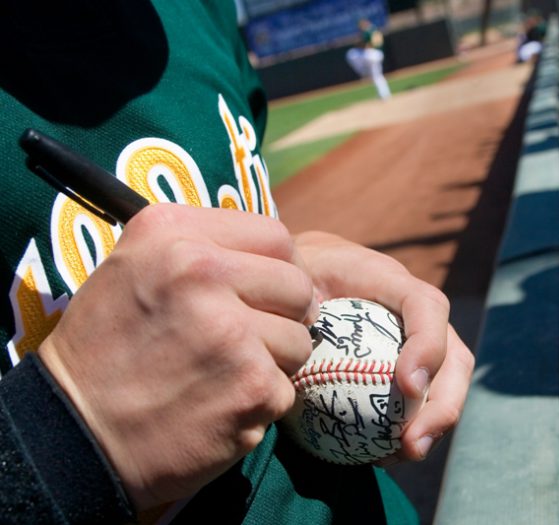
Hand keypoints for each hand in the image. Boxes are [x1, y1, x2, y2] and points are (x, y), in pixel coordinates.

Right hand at [38, 204, 317, 509]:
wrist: (74, 434)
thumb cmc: (107, 347)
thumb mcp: (135, 265)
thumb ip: (205, 247)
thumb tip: (286, 261)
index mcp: (173, 233)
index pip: (275, 235)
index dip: (282, 267)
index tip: (269, 292)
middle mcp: (202, 272)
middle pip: (297, 285)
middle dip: (286, 315)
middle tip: (251, 338)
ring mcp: (231, 331)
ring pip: (300, 339)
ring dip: (274, 361)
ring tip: (226, 373)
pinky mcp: (251, 386)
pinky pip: (287, 388)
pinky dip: (260, 402)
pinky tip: (219, 404)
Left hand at [294, 231, 474, 462]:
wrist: (303, 275)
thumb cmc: (293, 279)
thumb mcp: (289, 280)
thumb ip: (294, 307)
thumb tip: (288, 357)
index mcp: (388, 280)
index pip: (425, 306)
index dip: (427, 345)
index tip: (407, 387)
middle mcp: (414, 312)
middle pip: (453, 355)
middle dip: (444, 404)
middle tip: (413, 444)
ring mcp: (417, 340)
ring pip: (447, 383)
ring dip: (433, 424)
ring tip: (404, 454)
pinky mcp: (408, 365)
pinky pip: (422, 401)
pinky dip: (410, 430)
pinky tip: (381, 455)